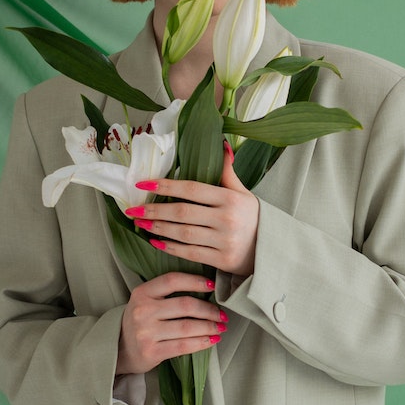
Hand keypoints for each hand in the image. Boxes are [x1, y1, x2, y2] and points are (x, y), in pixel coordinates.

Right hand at [116, 271, 227, 374]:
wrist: (118, 349)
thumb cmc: (140, 322)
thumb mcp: (145, 301)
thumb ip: (167, 293)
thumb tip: (206, 289)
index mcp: (142, 293)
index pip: (172, 280)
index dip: (196, 281)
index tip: (212, 286)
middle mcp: (143, 311)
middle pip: (185, 305)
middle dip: (210, 310)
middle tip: (222, 314)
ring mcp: (146, 332)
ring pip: (187, 327)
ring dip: (209, 327)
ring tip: (221, 328)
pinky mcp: (151, 352)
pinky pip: (183, 346)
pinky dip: (202, 343)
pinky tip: (211, 340)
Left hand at [127, 144, 259, 278]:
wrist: (271, 251)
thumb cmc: (254, 218)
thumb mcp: (244, 193)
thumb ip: (228, 172)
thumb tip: (222, 145)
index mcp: (230, 198)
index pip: (192, 189)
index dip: (166, 185)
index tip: (143, 183)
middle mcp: (227, 219)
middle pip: (182, 212)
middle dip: (154, 209)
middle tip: (133, 209)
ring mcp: (224, 241)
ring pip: (183, 233)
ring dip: (158, 227)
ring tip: (141, 222)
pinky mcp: (222, 260)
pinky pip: (190, 253)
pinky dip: (171, 248)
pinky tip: (155, 241)